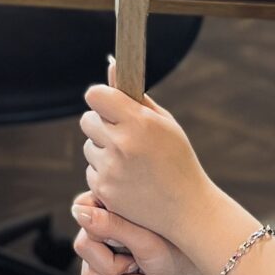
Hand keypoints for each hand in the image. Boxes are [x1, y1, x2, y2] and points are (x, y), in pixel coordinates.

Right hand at [72, 192, 220, 274]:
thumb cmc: (175, 252)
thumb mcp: (145, 240)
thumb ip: (112, 225)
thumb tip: (79, 212)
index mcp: (110, 208)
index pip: (81, 210)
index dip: (99, 231)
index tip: (124, 242)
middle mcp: (100, 229)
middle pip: (82, 247)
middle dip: (114, 266)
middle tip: (138, 262)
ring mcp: (98, 255)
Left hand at [80, 80, 229, 258]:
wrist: (187, 209)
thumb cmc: (178, 159)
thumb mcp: (165, 123)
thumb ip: (135, 96)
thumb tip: (111, 65)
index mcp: (139, 122)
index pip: (95, 95)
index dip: (102, 98)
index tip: (109, 103)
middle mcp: (121, 144)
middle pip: (87, 120)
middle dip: (101, 123)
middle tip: (122, 133)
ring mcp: (110, 169)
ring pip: (88, 146)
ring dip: (103, 149)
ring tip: (130, 161)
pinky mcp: (103, 190)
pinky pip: (91, 170)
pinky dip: (104, 172)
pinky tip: (127, 179)